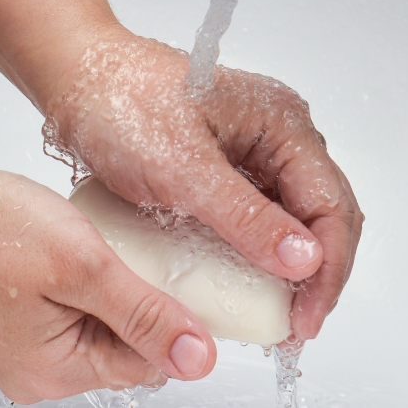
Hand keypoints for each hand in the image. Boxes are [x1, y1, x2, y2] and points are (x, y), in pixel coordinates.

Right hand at [0, 165, 219, 403]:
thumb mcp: (85, 267)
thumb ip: (145, 314)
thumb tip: (197, 358)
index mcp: (55, 373)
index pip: (149, 362)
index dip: (173, 317)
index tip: (182, 275)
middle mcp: (36, 373)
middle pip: (125, 347)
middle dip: (138, 300)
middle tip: (127, 252)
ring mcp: (21, 349)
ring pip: (100, 325)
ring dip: (112, 287)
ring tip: (96, 247)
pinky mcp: (13, 322)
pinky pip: (72, 311)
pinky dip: (84, 282)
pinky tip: (75, 250)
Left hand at [38, 29, 363, 340]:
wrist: (76, 80)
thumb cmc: (122, 105)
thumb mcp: (183, 169)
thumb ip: (246, 216)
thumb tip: (305, 259)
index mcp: (283, 123)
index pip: (331, 205)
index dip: (327, 269)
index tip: (307, 319)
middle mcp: (279, 136)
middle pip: (324, 214)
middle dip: (318, 276)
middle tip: (298, 328)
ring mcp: (256, 153)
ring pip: (297, 220)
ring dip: (295, 270)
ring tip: (279, 318)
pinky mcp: (228, 170)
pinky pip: (263, 218)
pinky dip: (264, 256)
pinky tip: (251, 288)